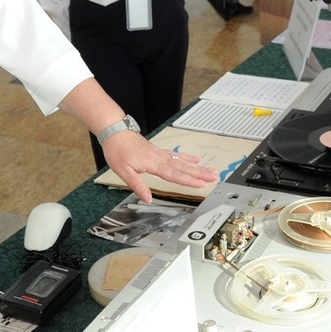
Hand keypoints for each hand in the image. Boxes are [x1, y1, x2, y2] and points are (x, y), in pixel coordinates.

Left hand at [101, 131, 218, 202]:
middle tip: (214, 177)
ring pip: (183, 162)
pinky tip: (197, 160)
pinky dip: (188, 158)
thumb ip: (138, 185)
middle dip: (200, 173)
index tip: (202, 184)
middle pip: (183, 168)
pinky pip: (177, 155)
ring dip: (198, 167)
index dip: (189, 180)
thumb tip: (148, 199)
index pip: (174, 174)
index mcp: (153, 164)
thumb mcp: (123, 172)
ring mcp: (161, 153)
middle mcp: (160, 158)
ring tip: (211, 170)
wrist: (115, 132)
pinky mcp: (159, 151)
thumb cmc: (118, 151)